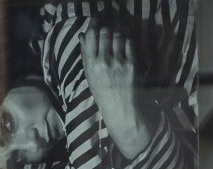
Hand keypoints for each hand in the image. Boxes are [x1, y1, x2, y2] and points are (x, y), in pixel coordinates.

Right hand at [81, 22, 150, 158]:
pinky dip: (127, 40)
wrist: (120, 106)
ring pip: (118, 36)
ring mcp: (119, 62)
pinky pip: (129, 44)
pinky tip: (125, 42)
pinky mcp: (131, 64)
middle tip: (107, 27)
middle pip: (105, 33)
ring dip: (117, 32)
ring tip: (117, 34)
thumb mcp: (89, 73)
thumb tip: (81, 35)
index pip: (91, 35)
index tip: (96, 18)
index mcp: (91, 62)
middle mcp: (104, 60)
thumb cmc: (102, 90)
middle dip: (106, 27)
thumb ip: (85, 53)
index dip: (93, 23)